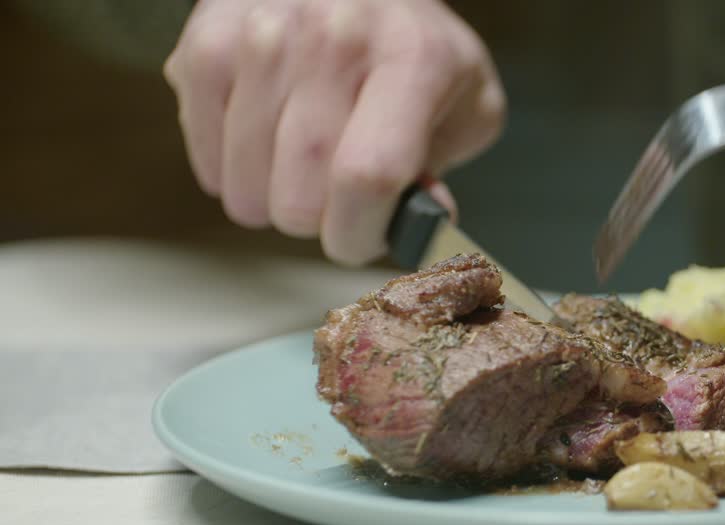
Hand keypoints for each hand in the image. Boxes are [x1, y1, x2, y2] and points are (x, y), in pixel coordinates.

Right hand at [164, 0, 505, 264]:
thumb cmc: (414, 55)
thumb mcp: (466, 106)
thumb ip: (445, 169)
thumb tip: (420, 224)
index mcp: (414, 60)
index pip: (367, 176)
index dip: (357, 234)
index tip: (358, 237)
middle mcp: (338, 36)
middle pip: (300, 193)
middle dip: (317, 222)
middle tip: (333, 196)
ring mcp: (267, 33)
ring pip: (246, 184)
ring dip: (269, 200)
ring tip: (298, 167)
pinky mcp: (211, 38)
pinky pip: (204, 149)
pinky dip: (228, 170)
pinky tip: (260, 148)